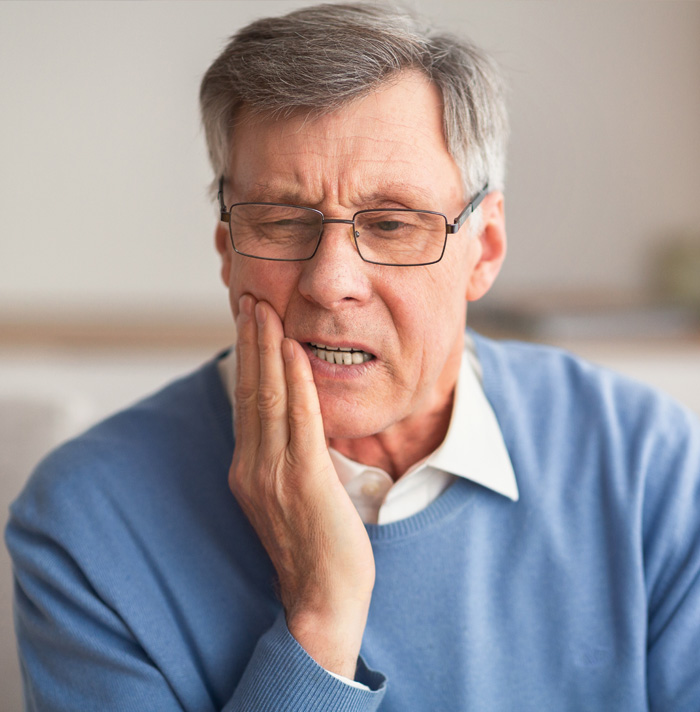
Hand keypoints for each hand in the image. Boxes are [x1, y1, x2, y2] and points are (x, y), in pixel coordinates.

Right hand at [230, 294, 374, 677]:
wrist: (322, 599)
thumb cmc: (313, 547)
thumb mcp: (288, 496)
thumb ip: (285, 457)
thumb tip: (295, 422)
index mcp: (248, 469)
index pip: (246, 402)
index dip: (246, 360)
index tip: (249, 324)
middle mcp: (253, 466)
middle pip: (251, 391)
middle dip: (250, 343)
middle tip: (250, 300)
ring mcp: (275, 473)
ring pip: (269, 398)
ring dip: (267, 350)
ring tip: (265, 311)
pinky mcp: (304, 480)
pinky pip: (299, 420)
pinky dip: (295, 381)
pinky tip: (295, 351)